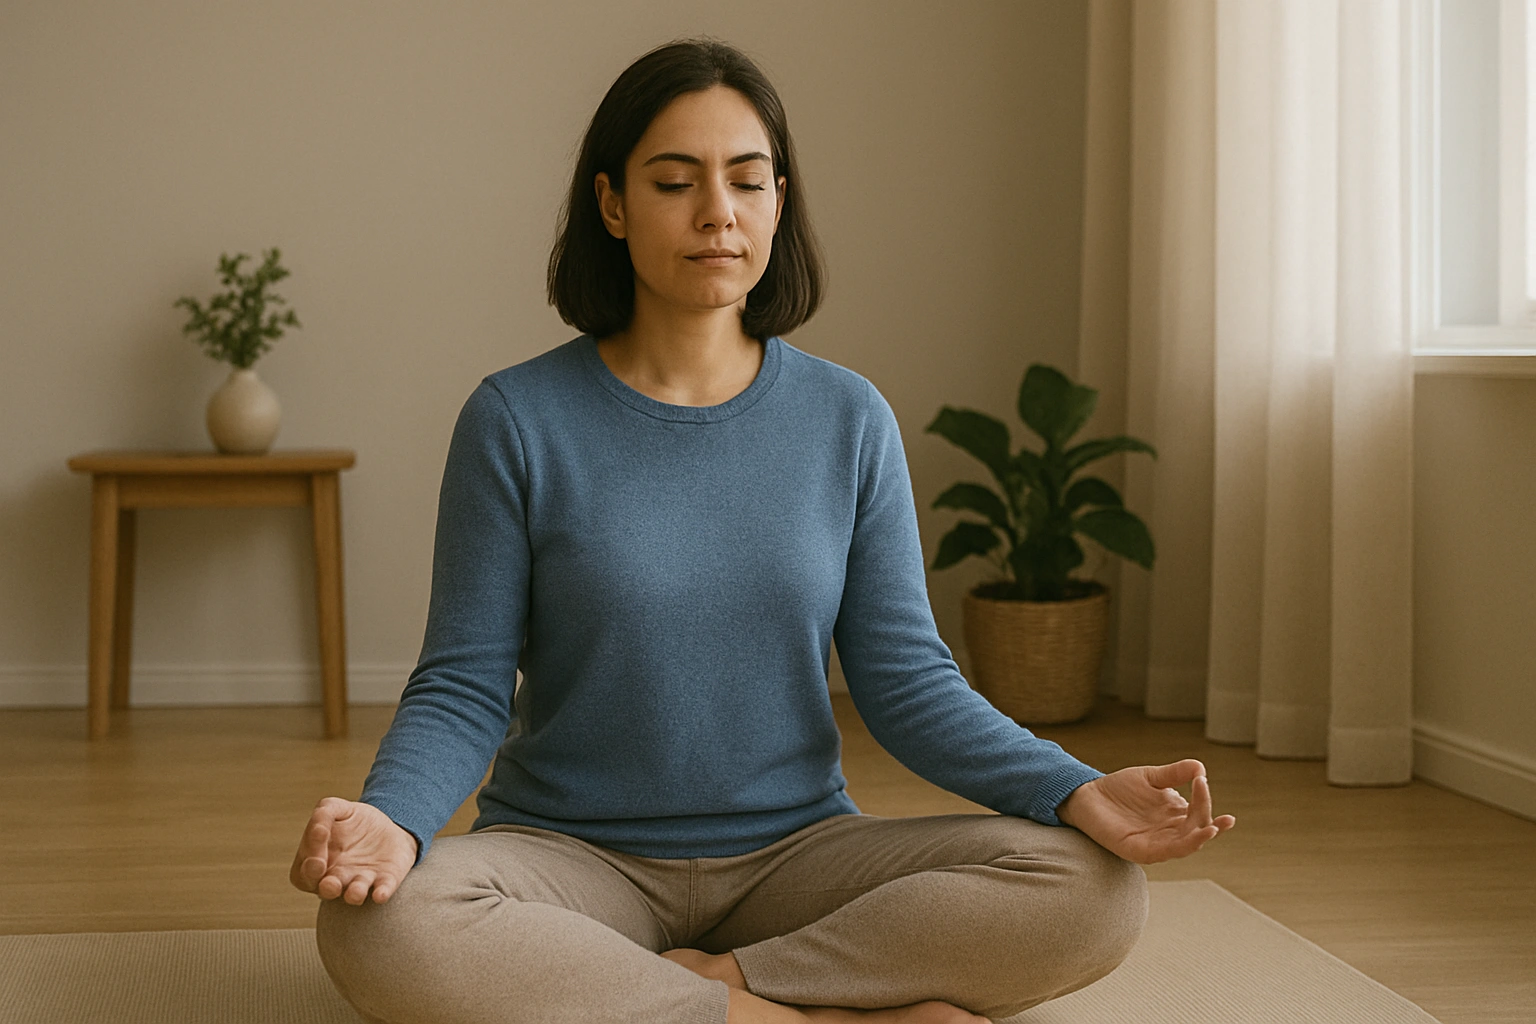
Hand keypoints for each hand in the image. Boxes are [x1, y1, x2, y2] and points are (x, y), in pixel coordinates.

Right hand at [289, 797, 418, 904]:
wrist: (388, 825)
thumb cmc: (353, 821)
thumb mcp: (335, 808)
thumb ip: (322, 814)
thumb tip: (318, 828)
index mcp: (318, 863)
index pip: (303, 874)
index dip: (308, 864)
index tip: (319, 842)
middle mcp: (338, 878)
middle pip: (327, 890)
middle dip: (327, 889)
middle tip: (330, 883)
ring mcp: (362, 880)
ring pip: (354, 894)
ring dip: (354, 894)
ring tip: (355, 892)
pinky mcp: (386, 880)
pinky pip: (383, 890)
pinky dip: (382, 893)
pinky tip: (381, 894)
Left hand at [1055, 758, 1235, 863]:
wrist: (1087, 794)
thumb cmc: (1119, 788)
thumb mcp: (1151, 777)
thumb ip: (1175, 773)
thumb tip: (1201, 768)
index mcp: (1174, 815)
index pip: (1199, 812)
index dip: (1204, 798)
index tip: (1201, 780)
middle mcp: (1169, 831)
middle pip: (1197, 830)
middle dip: (1209, 820)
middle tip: (1207, 798)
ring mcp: (1156, 842)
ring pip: (1186, 845)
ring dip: (1201, 838)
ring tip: (1213, 828)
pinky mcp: (1140, 850)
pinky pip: (1166, 852)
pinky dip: (1183, 846)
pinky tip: (1193, 836)